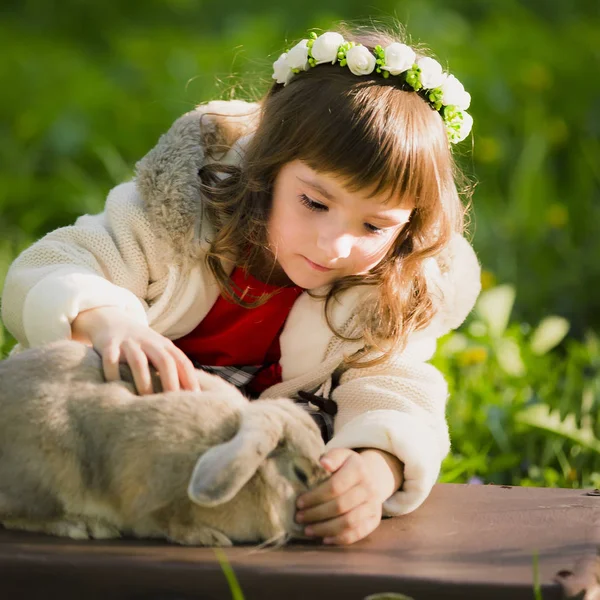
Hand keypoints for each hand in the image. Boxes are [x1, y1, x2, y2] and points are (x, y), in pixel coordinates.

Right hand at [71, 306, 199, 395]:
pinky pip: (110, 360)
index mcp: (164, 345)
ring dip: (144, 381)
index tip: (195, 398)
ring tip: (146, 401)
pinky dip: (113, 374)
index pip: (182, 361)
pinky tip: (115, 389)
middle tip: (173, 403)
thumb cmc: (140, 344)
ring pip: (139, 361)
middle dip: (170, 381)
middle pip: (164, 361)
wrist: (110, 320)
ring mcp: (128, 342)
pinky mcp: (108, 345)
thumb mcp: (158, 350)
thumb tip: (190, 394)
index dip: (190, 378)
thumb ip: (172, 366)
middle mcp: (148, 342)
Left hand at [295, 448, 397, 545]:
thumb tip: (323, 463)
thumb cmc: (347, 466)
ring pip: (348, 522)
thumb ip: (332, 456)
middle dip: (316, 514)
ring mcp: (374, 505)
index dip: (315, 497)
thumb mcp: (340, 455)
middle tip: (299, 518)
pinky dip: (340, 539)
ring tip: (308, 530)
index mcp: (359, 469)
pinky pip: (358, 533)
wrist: (370, 476)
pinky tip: (324, 539)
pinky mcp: (374, 520)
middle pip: (340, 506)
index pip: (335, 486)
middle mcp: (369, 488)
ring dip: (325, 529)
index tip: (299, 503)